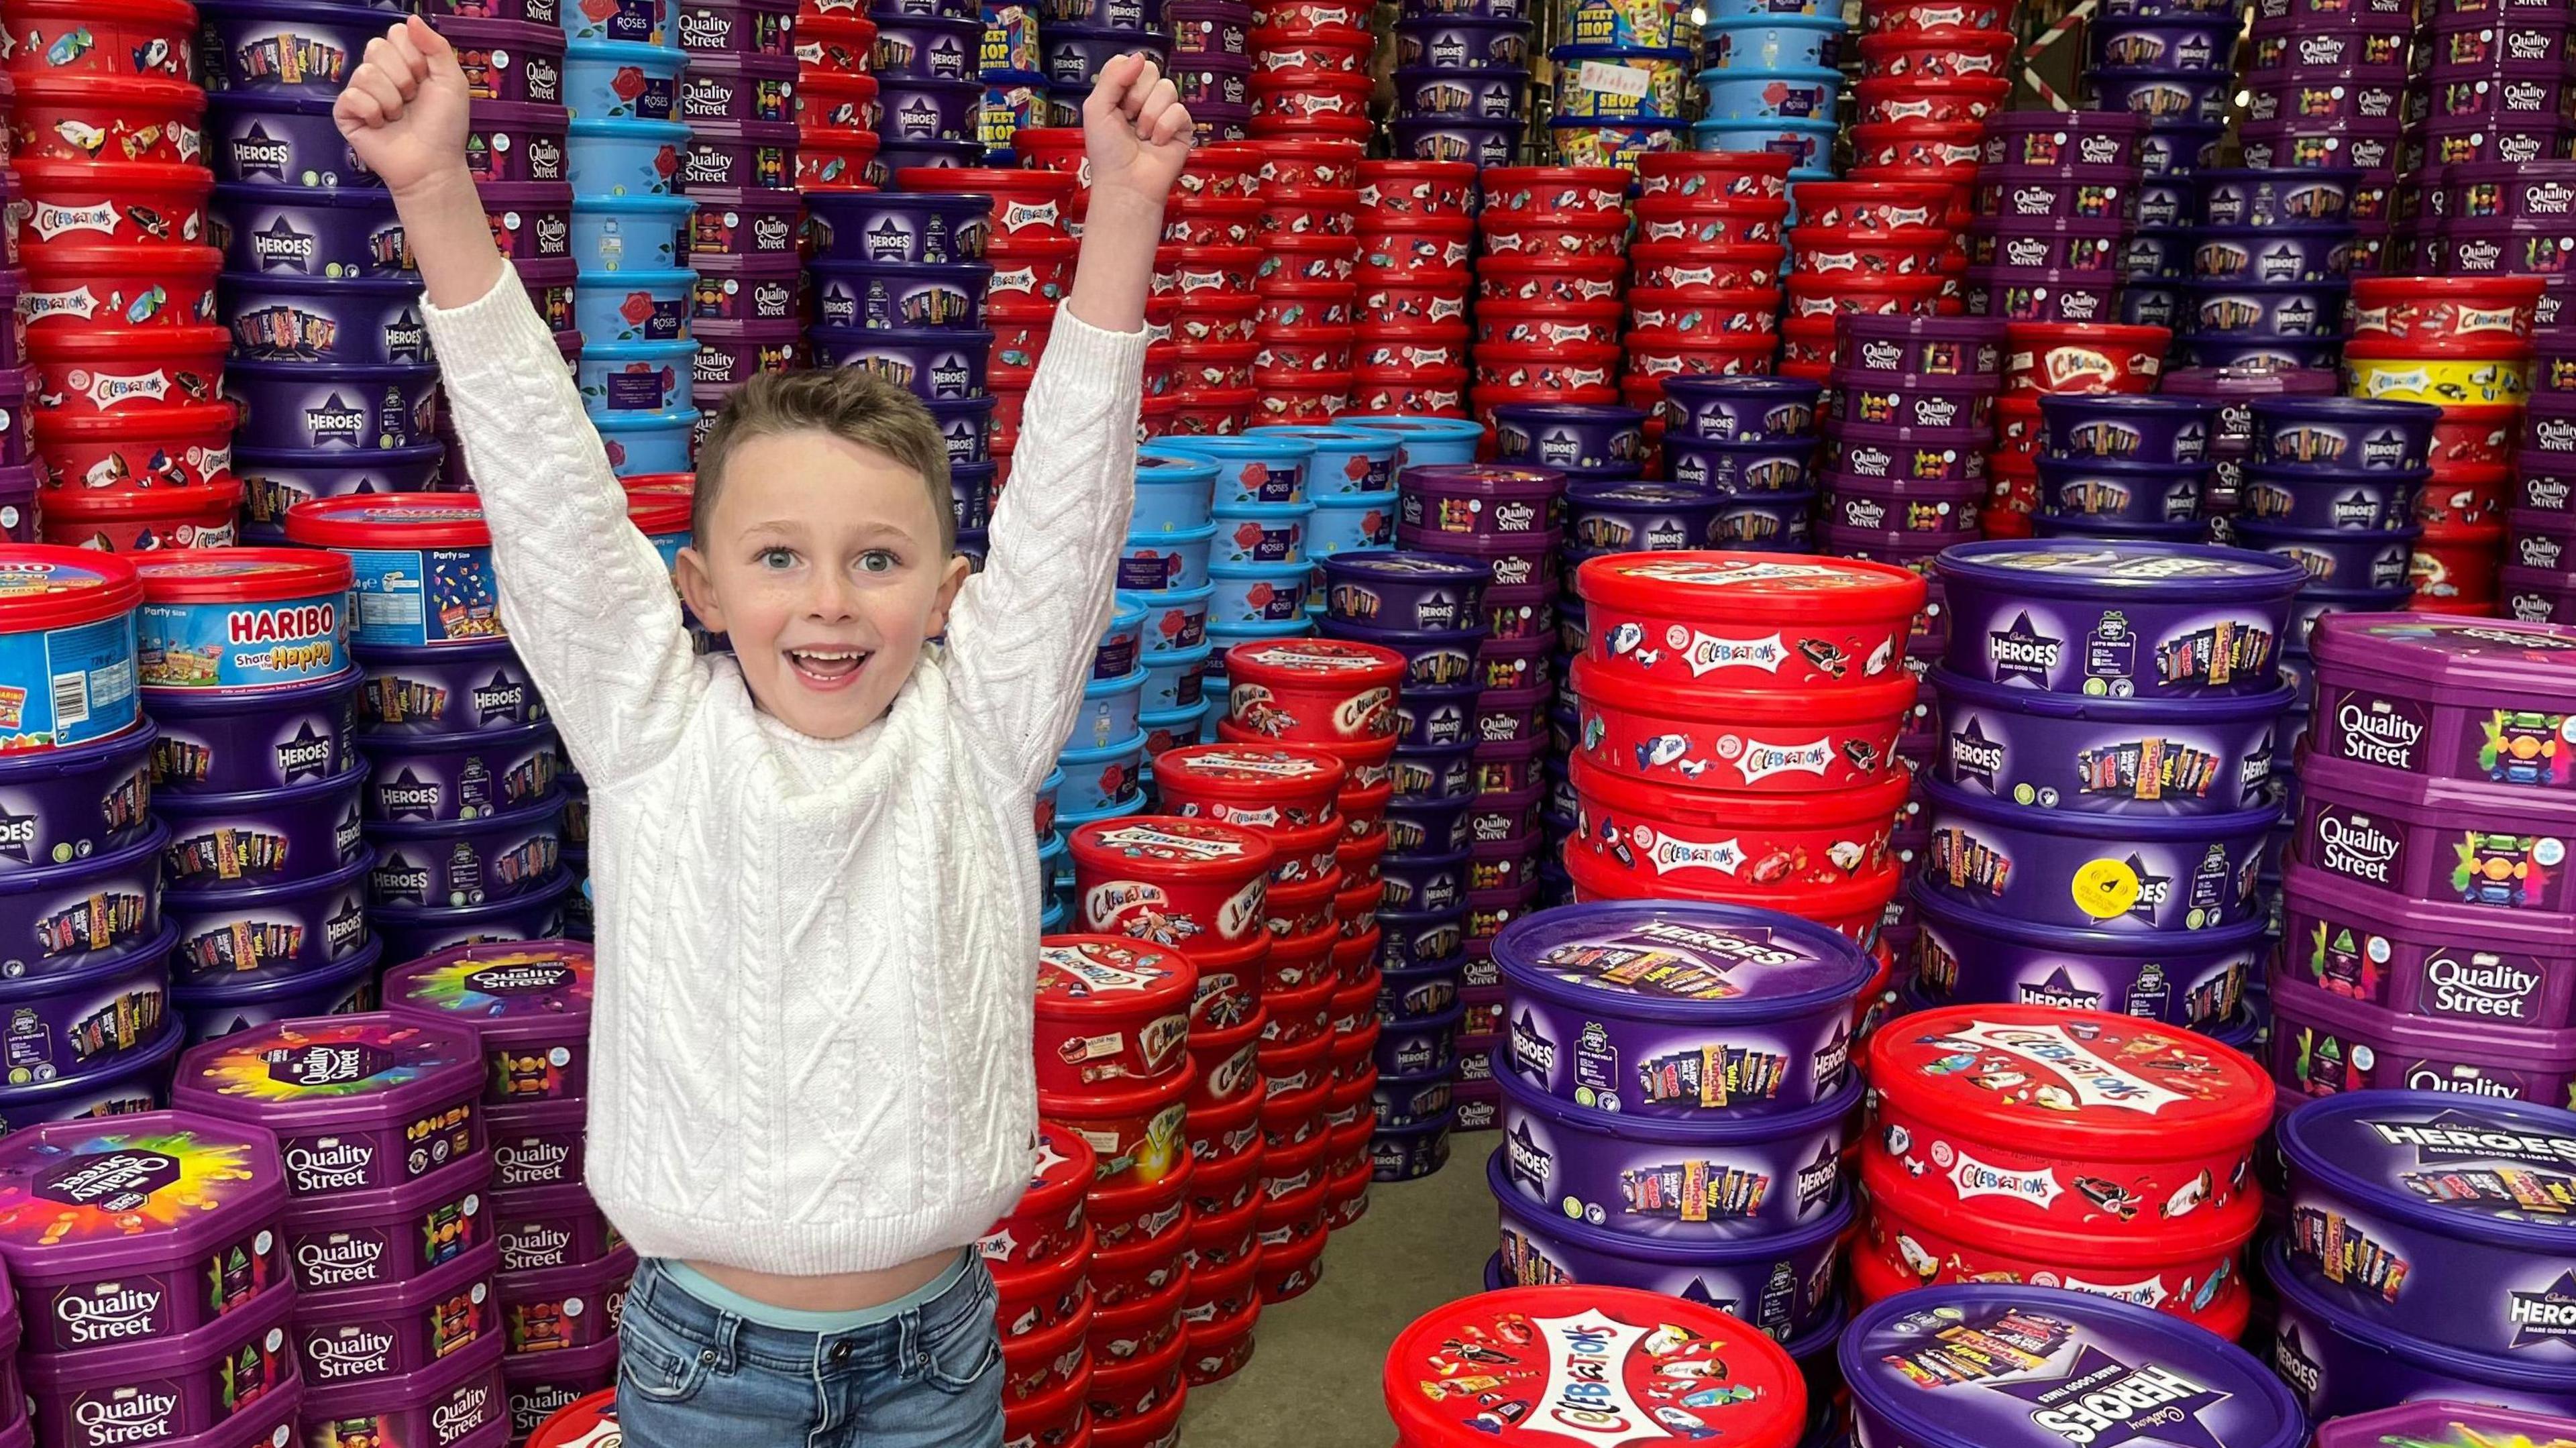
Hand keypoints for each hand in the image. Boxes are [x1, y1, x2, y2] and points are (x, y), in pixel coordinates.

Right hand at [333, 16, 473, 199]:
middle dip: (403, 77)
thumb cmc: (444, 127)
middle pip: (376, 47)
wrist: (433, 164)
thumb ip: (436, 46)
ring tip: (399, 116)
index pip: (396, 33)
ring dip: (391, 100)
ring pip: (365, 73)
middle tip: (412, 99)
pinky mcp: (346, 112)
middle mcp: (379, 72)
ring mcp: (361, 91)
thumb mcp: (452, 81)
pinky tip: (382, 125)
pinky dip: (373, 113)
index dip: (414, 57)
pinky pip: (351, 96)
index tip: (426, 80)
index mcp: (403, 61)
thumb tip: (411, 18)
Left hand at [1082, 53, 1191, 211]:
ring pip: (1167, 88)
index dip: (1125, 77)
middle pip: (1151, 70)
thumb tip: (1139, 56)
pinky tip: (1157, 143)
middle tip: (1128, 119)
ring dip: (1149, 115)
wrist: (1126, 183)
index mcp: (1123, 93)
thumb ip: (1113, 77)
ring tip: (1142, 136)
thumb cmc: (1107, 153)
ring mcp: (1165, 113)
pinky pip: (1180, 110)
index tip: (1116, 101)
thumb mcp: (1096, 108)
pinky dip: (1165, 128)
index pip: (1131, 63)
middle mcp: (1144, 100)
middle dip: (1136, 96)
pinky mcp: (1182, 128)